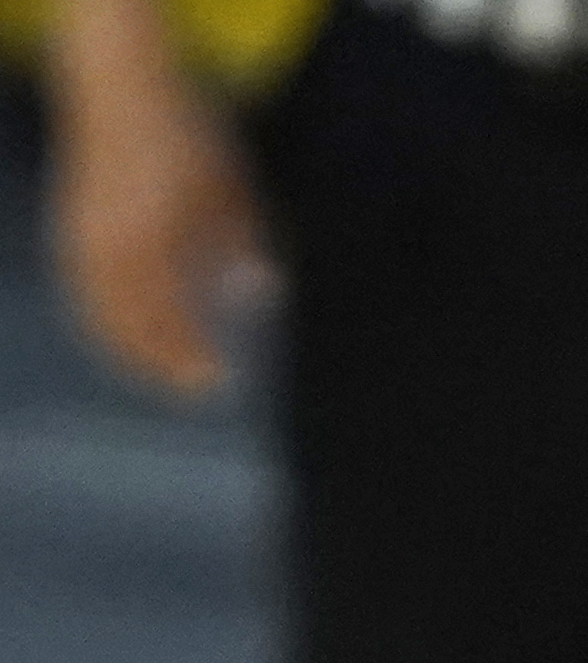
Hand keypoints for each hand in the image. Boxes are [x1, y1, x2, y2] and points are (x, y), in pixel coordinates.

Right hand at [44, 0, 271, 399]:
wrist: (120, 88)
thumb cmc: (187, 136)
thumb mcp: (232, 187)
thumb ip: (245, 242)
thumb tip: (260, 292)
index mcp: (156, 236)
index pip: (171, 319)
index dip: (192, 357)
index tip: (220, 381)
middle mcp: (112, 243)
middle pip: (131, 326)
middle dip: (162, 365)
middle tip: (195, 392)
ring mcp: (83, 237)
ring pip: (99, 315)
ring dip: (131, 352)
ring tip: (164, 376)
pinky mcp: (69, 230)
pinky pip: (81, 294)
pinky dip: (104, 324)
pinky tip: (128, 341)